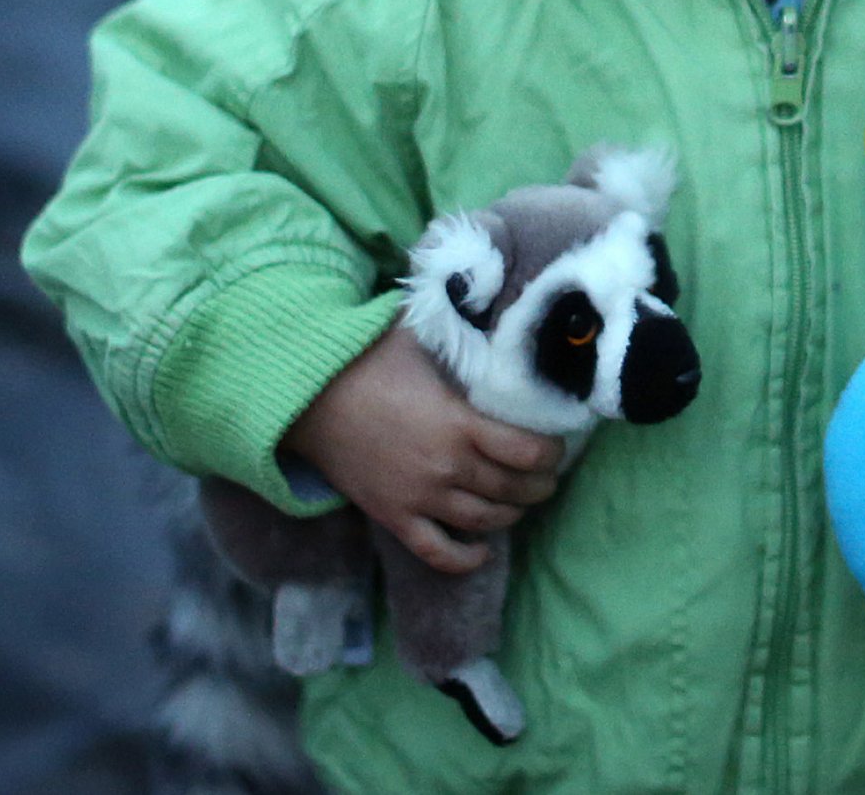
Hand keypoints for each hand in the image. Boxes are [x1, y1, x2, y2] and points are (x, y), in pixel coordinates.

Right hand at [282, 324, 566, 573]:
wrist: (308, 399)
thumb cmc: (367, 361)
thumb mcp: (421, 336)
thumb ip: (462, 329)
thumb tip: (496, 306)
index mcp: (460, 424)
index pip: (528, 452)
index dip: (551, 453)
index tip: (556, 446)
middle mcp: (446, 468)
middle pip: (513, 490)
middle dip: (539, 486)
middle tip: (547, 476)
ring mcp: (420, 498)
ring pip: (484, 522)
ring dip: (512, 515)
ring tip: (521, 501)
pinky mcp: (394, 518)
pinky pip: (438, 553)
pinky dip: (466, 559)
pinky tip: (483, 550)